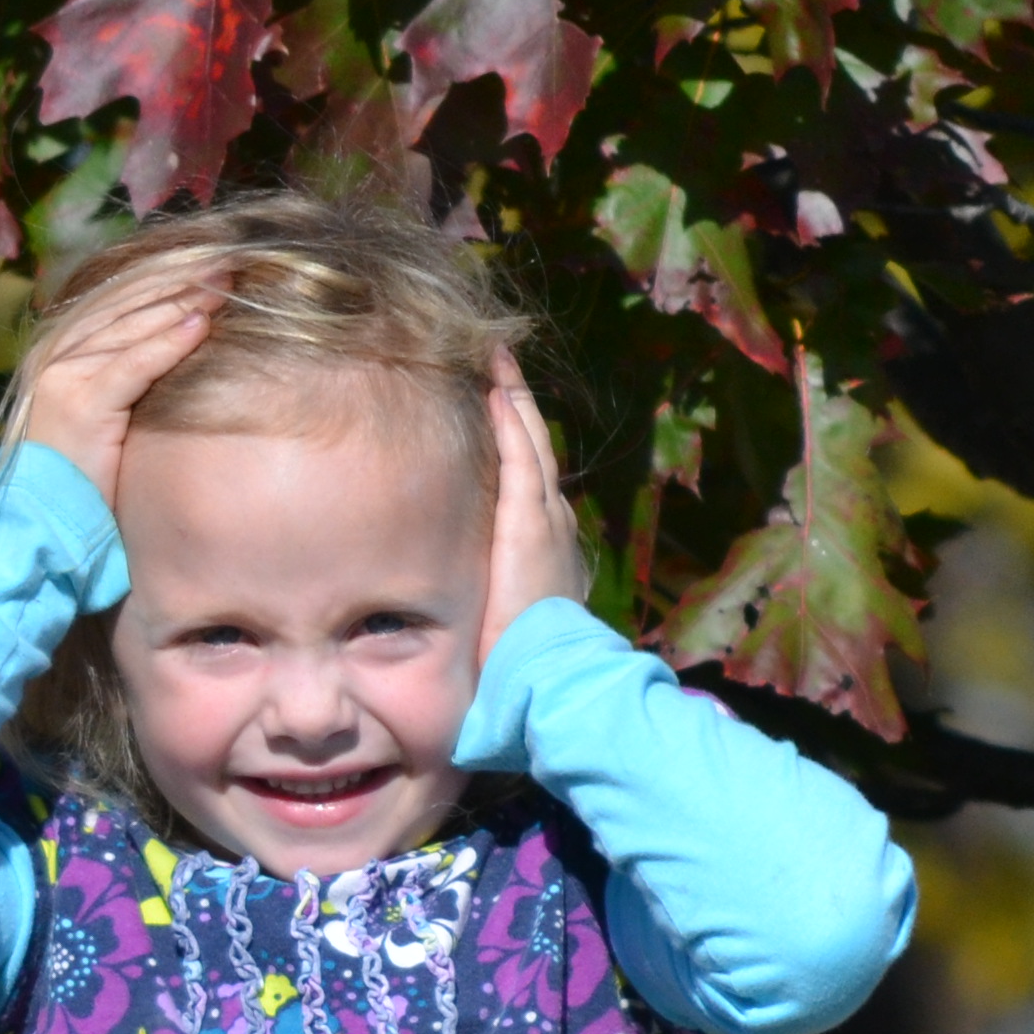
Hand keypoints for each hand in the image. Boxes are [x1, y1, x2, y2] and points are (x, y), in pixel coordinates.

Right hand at [16, 261, 225, 499]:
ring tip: (223, 286)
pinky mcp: (80, 403)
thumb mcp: (106, 415)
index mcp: (60, 352)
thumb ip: (126, 376)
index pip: (117, 302)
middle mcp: (57, 355)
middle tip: (225, 265)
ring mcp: (64, 376)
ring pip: (132, 327)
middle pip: (126, 306)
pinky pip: (134, 364)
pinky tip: (200, 325)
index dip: (163, 280)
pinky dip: (168, 343)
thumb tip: (178, 339)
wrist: (45, 523)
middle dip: (178, 282)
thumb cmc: (83, 479)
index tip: (206, 265)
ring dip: (181, 302)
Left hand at [480, 349, 586, 658]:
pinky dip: (511, 423)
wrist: (552, 672)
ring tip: (497, 360)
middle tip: (499, 362)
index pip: (530, 478)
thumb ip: (499, 592)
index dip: (517, 438)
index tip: (499, 406)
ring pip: (530, 444)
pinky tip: (498, 391)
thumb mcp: (511, 616)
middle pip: (535, 449)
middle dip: (518, 405)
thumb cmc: (524, 658)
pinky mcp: (530, 522)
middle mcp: (554, 522)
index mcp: (549, 543)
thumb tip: (478, 594)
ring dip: (515, 399)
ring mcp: (547, 518)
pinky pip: (520, 458)